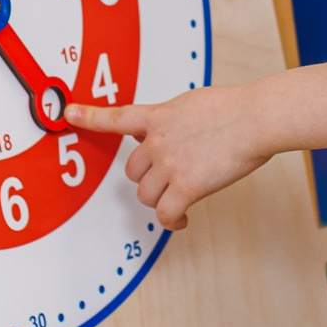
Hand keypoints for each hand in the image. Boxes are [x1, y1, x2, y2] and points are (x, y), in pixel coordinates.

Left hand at [70, 87, 272, 229]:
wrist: (255, 118)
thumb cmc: (235, 109)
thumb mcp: (191, 104)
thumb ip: (169, 119)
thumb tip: (156, 133)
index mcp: (158, 116)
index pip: (116, 117)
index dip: (89, 116)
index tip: (70, 113)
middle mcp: (157, 140)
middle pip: (133, 170)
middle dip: (148, 177)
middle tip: (168, 178)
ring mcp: (169, 164)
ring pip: (146, 194)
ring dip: (160, 199)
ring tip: (178, 198)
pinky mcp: (186, 186)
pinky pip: (166, 214)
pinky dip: (172, 222)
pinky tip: (182, 221)